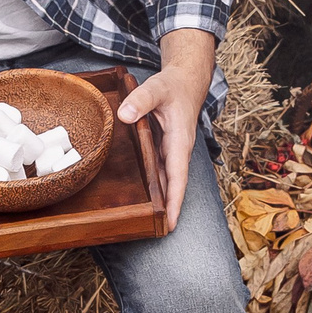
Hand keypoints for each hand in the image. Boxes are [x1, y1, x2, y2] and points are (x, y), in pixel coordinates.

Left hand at [117, 29, 217, 229]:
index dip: (175, 200)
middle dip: (171, 209)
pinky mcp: (167, 148)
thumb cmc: (173, 85)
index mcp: (180, 140)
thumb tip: (125, 115)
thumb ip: (141, 100)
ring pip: (169, 180)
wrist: (186, 80)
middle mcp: (178, 150)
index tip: (172, 222)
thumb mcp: (157, 88)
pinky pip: (163, 171)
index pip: (178, 176)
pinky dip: (159, 186)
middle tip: (160, 232)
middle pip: (175, 185)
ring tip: (154, 222)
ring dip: (165, 200)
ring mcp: (173, 150)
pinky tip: (150, 197)